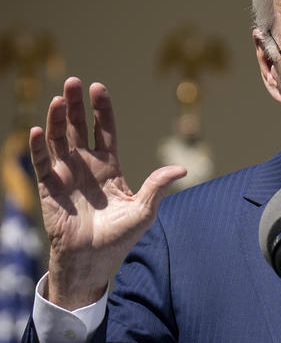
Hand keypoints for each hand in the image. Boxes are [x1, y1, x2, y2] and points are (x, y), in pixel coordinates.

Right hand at [29, 77, 185, 309]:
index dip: (101, 109)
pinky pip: (42, 164)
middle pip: (79, 128)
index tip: (98, 88)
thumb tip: (182, 169)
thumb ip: (157, 186)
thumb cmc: (120, 237)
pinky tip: (37, 130)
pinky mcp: (50, 189)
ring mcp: (66, 175)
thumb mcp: (144, 210)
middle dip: (76, 105)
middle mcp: (86, 165)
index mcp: (109, 166)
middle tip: (72, 81)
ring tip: (57, 99)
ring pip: (59, 140)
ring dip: (56, 119)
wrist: (92, 260)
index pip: (104, 130)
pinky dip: (38, 147)